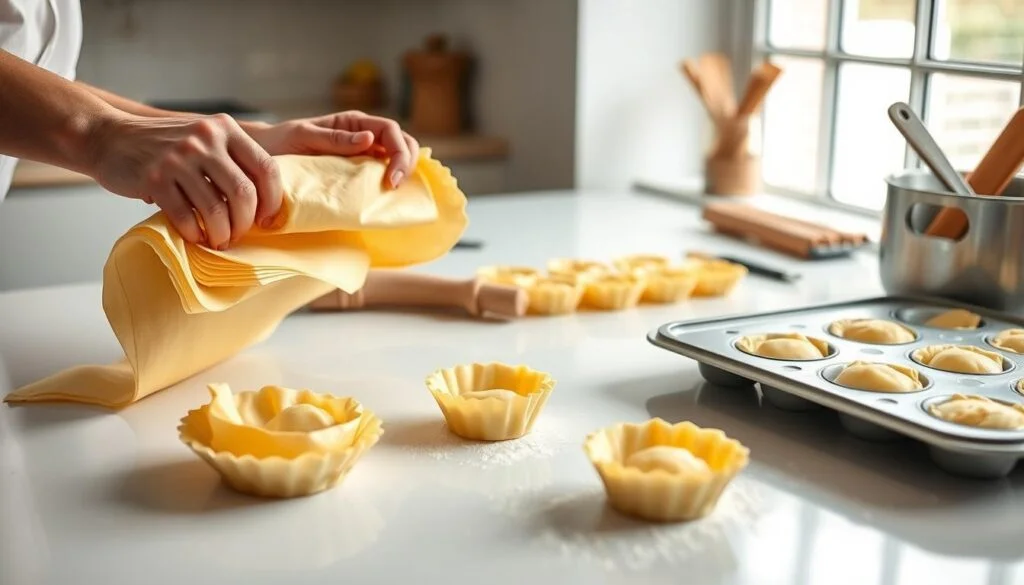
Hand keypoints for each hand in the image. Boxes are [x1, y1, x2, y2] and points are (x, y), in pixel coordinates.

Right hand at [88, 112, 281, 249]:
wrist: (110, 137)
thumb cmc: (165, 147)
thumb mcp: (204, 137)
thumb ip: (232, 158)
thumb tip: (265, 203)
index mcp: (224, 128)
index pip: (266, 168)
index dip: (272, 200)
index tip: (266, 220)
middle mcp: (204, 139)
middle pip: (244, 193)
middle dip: (245, 223)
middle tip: (238, 235)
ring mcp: (178, 158)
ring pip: (216, 209)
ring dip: (221, 233)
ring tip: (219, 240)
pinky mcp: (154, 178)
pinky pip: (186, 217)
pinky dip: (194, 233)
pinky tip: (195, 236)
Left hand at [246, 111, 419, 188]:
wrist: (262, 155)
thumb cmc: (279, 142)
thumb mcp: (304, 136)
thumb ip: (335, 138)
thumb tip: (370, 139)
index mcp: (353, 122)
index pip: (390, 130)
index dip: (398, 153)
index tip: (391, 179)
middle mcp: (362, 135)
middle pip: (401, 141)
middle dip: (407, 161)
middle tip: (394, 186)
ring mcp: (361, 152)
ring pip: (396, 156)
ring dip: (403, 170)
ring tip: (392, 189)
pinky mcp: (356, 170)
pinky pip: (381, 171)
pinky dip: (391, 180)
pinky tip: (386, 192)